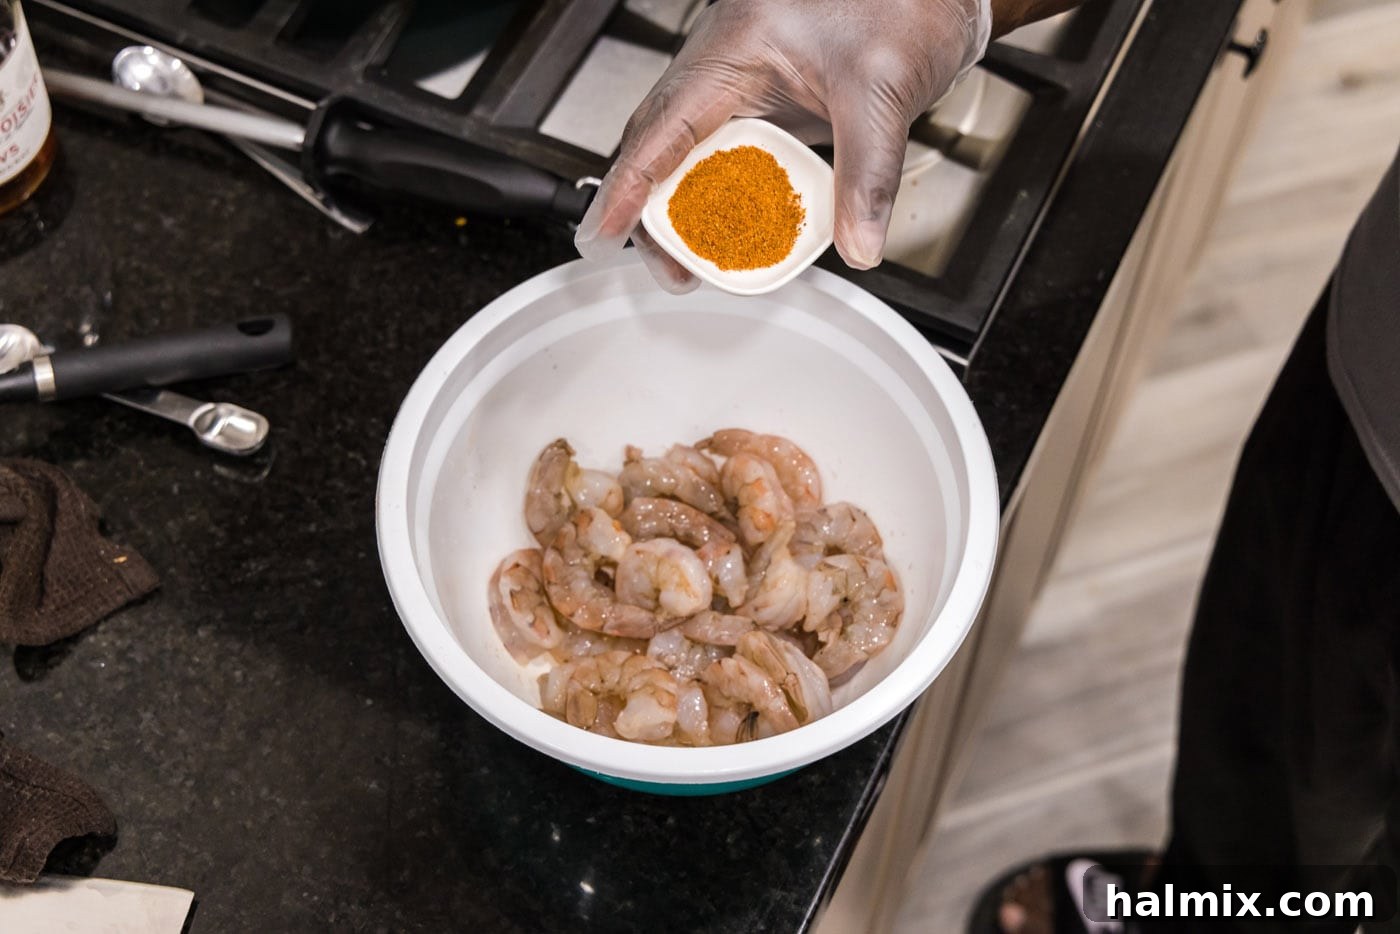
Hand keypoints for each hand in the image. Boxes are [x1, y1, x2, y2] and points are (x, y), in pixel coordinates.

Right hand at [573, 0, 991, 291]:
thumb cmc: (903, 0)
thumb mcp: (882, 92)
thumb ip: (868, 177)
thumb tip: (858, 245)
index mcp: (733, 51)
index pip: (662, 128)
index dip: (629, 186)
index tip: (605, 231)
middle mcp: (726, 66)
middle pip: (662, 147)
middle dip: (653, 213)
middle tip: (672, 269)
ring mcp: (745, 83)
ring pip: (691, 153)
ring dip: (687, 209)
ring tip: (697, 261)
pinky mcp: (771, 101)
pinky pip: (731, 154)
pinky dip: (726, 196)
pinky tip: (738, 230)